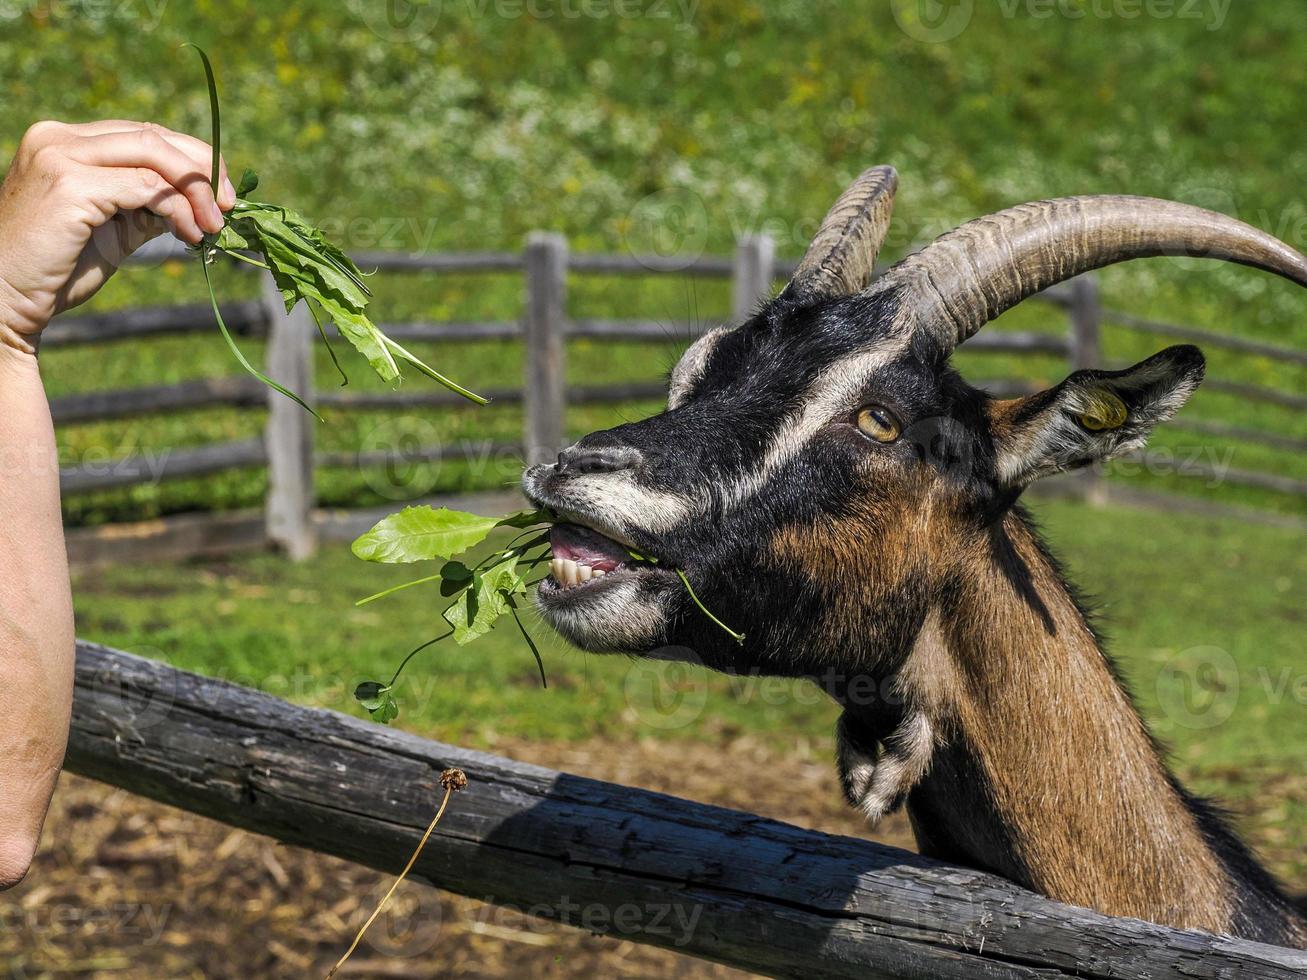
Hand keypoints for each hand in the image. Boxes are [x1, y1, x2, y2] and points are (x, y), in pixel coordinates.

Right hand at [0, 120, 236, 351]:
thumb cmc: (55, 269)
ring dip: (196, 190)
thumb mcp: (111, 227)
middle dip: (203, 168)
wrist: (5, 299)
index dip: (191, 159)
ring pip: (154, 155)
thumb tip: (201, 201)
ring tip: (213, 225)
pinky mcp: (70, 185)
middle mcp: (57, 138)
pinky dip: (178, 209)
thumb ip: (147, 205)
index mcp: (64, 141)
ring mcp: (60, 156)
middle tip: (229, 205)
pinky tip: (190, 235)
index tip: (222, 192)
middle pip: (153, 136)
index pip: (143, 134)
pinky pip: (146, 187)